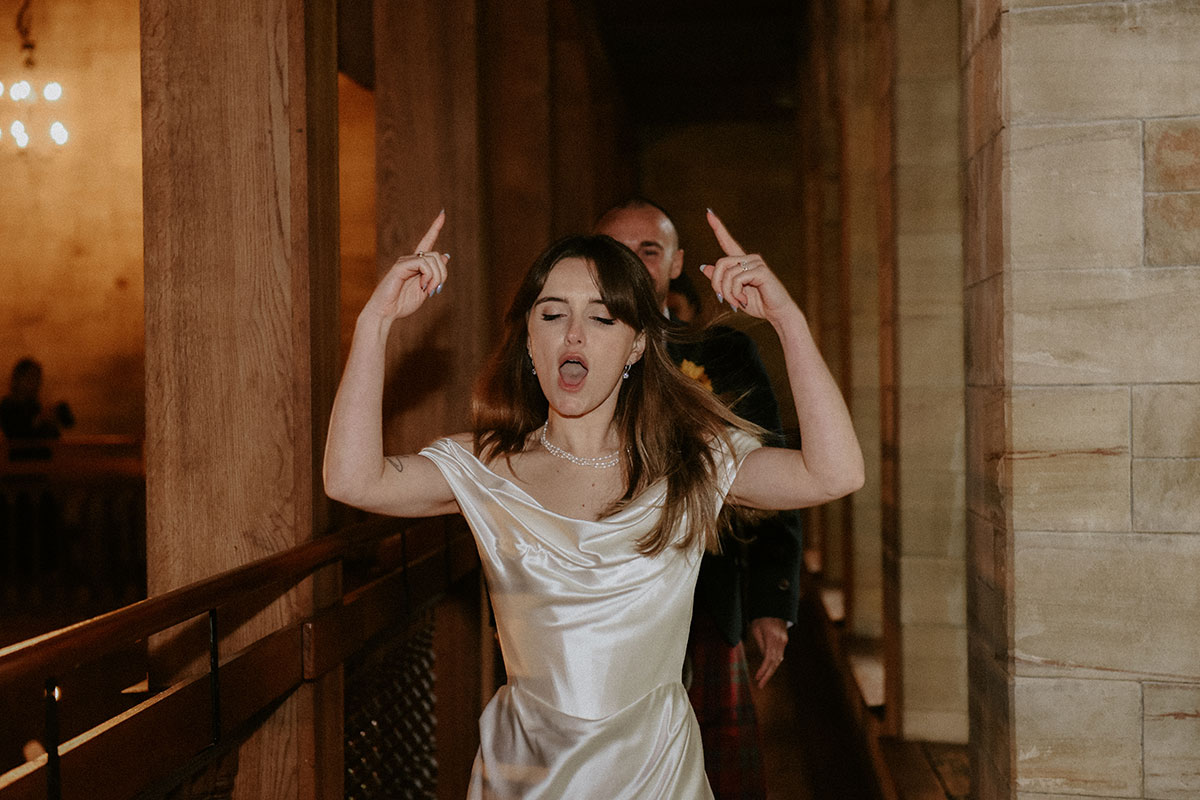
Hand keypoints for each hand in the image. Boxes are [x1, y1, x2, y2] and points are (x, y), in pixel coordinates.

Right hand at [361, 212, 449, 322]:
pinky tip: (422, 287)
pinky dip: (429, 276)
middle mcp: (410, 259)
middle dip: (443, 274)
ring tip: (428, 290)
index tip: (442, 213)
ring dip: (436, 277)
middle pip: (437, 256)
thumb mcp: (425, 288)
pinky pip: (423, 263)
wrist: (385, 313)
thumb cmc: (401, 304)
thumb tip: (445, 255)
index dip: (435, 228)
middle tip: (435, 290)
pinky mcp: (401, 266)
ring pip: (433, 259)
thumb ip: (434, 273)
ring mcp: (405, 262)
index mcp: (416, 264)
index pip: (427, 241)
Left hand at [698, 209, 797, 324]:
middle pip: (720, 264)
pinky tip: (744, 300)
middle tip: (724, 300)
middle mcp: (749, 259)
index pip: (728, 242)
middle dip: (717, 285)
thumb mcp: (734, 293)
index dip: (718, 228)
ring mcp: (756, 263)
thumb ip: (721, 280)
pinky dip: (736, 293)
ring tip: (737, 303)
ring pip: (727, 274)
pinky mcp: (761, 271)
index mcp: (742, 262)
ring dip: (727, 293)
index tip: (708, 213)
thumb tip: (705, 266)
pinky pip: (737, 279)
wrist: (777, 313)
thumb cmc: (758, 303)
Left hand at [748, 616, 788, 687]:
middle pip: (775, 662)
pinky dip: (773, 664)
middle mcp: (780, 641)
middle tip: (760, 685)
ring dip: (770, 671)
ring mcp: (784, 642)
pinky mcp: (784, 642)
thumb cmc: (762, 618)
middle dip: (767, 675)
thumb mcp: (756, 629)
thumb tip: (763, 658)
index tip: (757, 677)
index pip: (768, 658)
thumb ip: (760, 644)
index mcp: (773, 638)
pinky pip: (779, 655)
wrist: (775, 608)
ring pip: (778, 660)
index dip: (763, 669)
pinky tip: (768, 671)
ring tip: (762, 681)